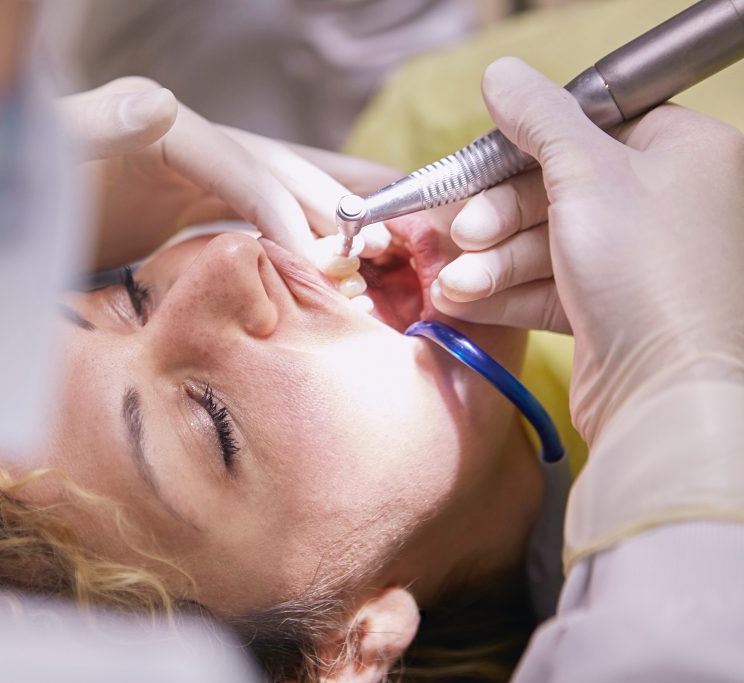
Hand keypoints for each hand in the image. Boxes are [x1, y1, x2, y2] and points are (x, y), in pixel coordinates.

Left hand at [58, 77, 393, 269]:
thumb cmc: (6, 196)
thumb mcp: (44, 159)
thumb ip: (91, 127)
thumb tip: (159, 103)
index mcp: (158, 126)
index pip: (239, 164)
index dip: (281, 207)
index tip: (315, 257)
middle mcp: (184, 139)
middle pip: (273, 166)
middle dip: (326, 202)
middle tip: (381, 243)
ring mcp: (189, 170)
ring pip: (276, 185)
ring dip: (328, 209)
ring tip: (390, 228)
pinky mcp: (186, 201)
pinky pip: (255, 213)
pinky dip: (295, 230)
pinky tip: (330, 249)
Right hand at [431, 57, 743, 442]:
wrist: (667, 391)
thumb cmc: (647, 271)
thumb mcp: (585, 173)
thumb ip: (539, 119)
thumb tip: (501, 73)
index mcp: (680, 152)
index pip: (590, 126)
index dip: (528, 145)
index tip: (479, 164)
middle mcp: (664, 203)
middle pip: (556, 188)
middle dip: (497, 218)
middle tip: (464, 234)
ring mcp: (636, 260)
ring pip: (544, 243)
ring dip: (490, 263)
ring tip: (455, 284)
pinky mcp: (610, 310)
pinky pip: (546, 286)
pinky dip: (504, 292)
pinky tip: (463, 302)